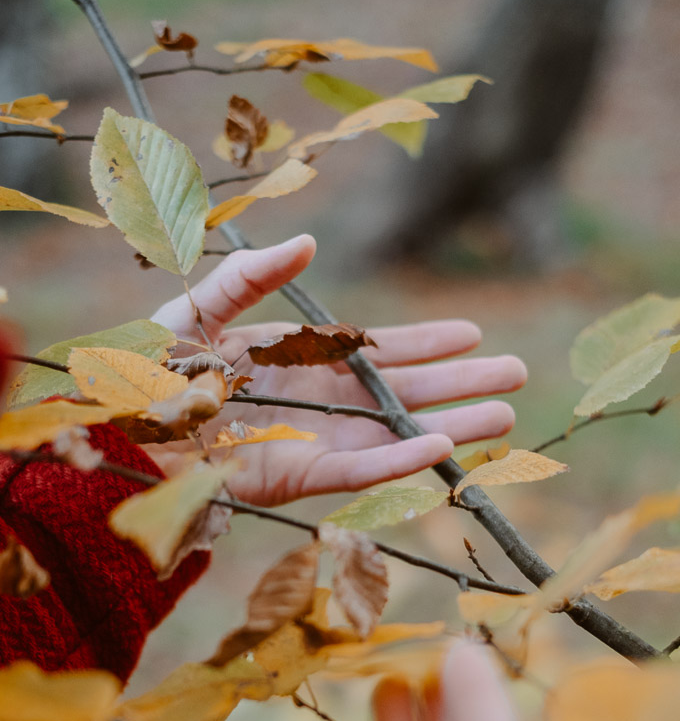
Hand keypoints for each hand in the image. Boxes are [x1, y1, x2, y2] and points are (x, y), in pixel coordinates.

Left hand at [144, 236, 525, 506]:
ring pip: (401, 433)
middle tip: (517, 375)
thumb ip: (251, 276)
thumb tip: (309, 241)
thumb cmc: (148, 370)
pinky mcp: (303, 479)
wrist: (121, 434)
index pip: (377, 351)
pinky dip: (405, 459)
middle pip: (406, 392)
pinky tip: (446, 447)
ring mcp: (316, 442)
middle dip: (462, 383)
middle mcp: (319, 402)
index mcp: (299, 359)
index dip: (426, 342)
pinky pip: (366, 469)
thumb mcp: (197, 308)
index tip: (472, 333)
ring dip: (454, 424)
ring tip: (506, 417)